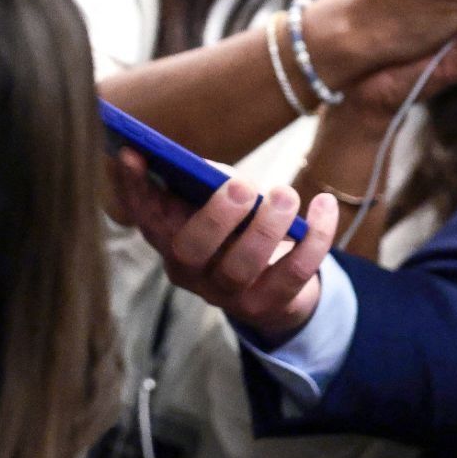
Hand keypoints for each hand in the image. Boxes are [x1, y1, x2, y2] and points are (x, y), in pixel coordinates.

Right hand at [109, 149, 337, 343]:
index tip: (133, 152)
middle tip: (241, 184)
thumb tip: (211, 173)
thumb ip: (206, 185)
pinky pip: (293, 274)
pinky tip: (323, 204)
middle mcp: (189, 272)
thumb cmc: (235, 228)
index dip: (134, 188)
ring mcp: (227, 295)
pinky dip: (314, 238)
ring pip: (241, 266)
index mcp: (167, 240)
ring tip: (286, 194)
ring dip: (266, 226)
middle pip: (192, 251)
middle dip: (216, 216)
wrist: (271, 284)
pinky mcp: (268, 305)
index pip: (144, 215)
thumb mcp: (213, 203)